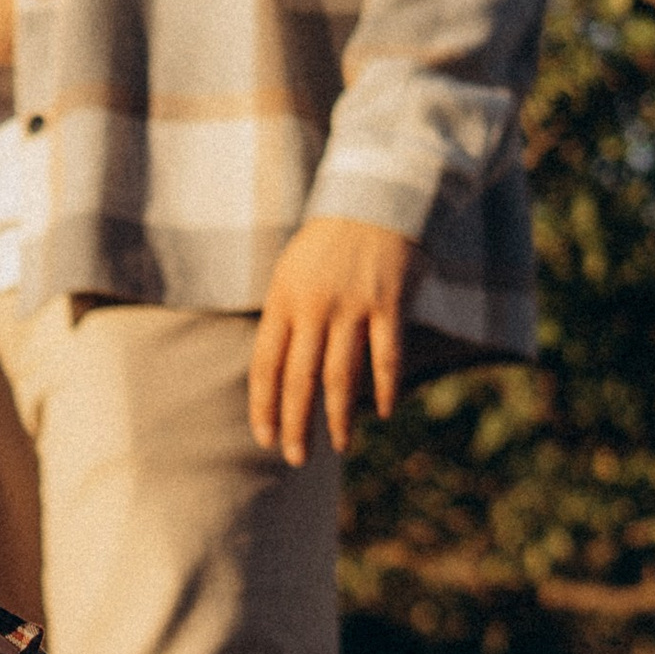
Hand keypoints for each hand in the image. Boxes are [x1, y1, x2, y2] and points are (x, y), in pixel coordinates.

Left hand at [250, 215, 418, 463]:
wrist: (378, 195)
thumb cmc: (330, 241)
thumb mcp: (291, 271)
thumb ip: (284, 318)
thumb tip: (277, 374)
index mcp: (283, 299)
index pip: (265, 365)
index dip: (264, 407)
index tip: (265, 439)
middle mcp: (314, 306)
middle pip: (300, 379)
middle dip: (296, 424)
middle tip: (295, 458)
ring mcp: (353, 305)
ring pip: (341, 376)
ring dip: (338, 417)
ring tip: (337, 446)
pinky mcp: (390, 303)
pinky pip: (386, 357)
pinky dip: (385, 388)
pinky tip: (383, 413)